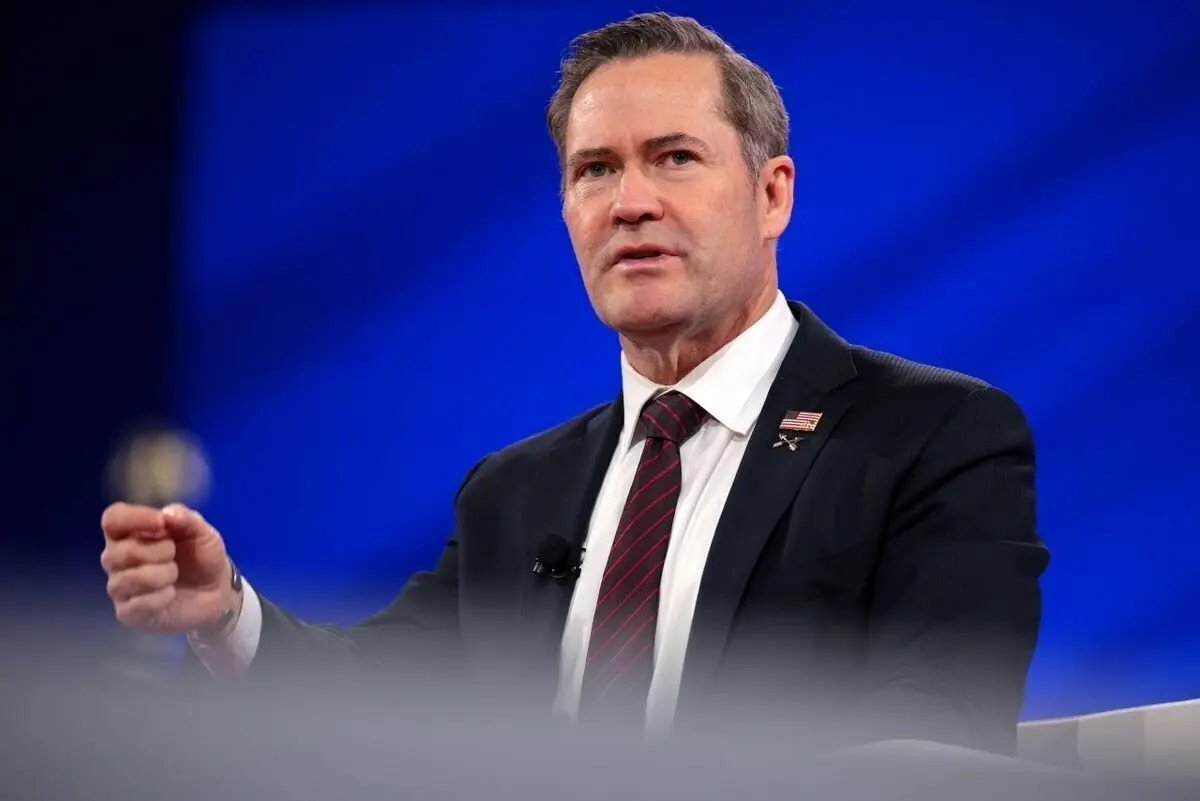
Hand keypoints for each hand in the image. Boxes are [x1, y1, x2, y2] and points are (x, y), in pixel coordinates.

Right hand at [100, 502, 238, 636]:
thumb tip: (167, 514)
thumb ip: (186, 518)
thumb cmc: (200, 555)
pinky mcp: (127, 612)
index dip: (134, 518)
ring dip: (163, 574)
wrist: (215, 590)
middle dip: (157, 552)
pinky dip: (162, 597)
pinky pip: (137, 604)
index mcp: (129, 531)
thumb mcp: (202, 531)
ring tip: (174, 574)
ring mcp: (119, 586)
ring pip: (129, 579)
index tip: (162, 523)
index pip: (112, 518)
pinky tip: (170, 594)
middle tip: (174, 553)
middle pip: (118, 552)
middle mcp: (116, 558)